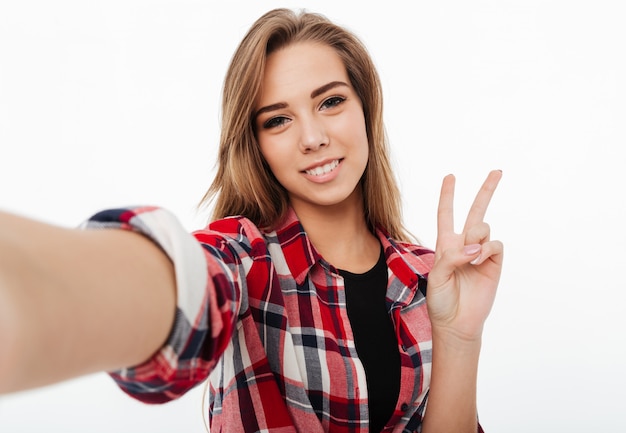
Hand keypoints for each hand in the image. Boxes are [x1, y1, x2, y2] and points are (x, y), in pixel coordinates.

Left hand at [426, 170, 502, 343]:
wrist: (457, 323)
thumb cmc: (441, 300)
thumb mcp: (437, 276)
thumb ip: (452, 256)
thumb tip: (476, 247)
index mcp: (446, 245)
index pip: (446, 214)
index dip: (448, 196)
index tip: (451, 177)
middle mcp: (465, 245)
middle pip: (476, 212)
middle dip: (486, 191)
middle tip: (497, 171)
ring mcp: (481, 254)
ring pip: (483, 227)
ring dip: (476, 236)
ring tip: (470, 258)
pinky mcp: (495, 263)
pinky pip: (495, 244)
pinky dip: (487, 249)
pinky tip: (479, 261)